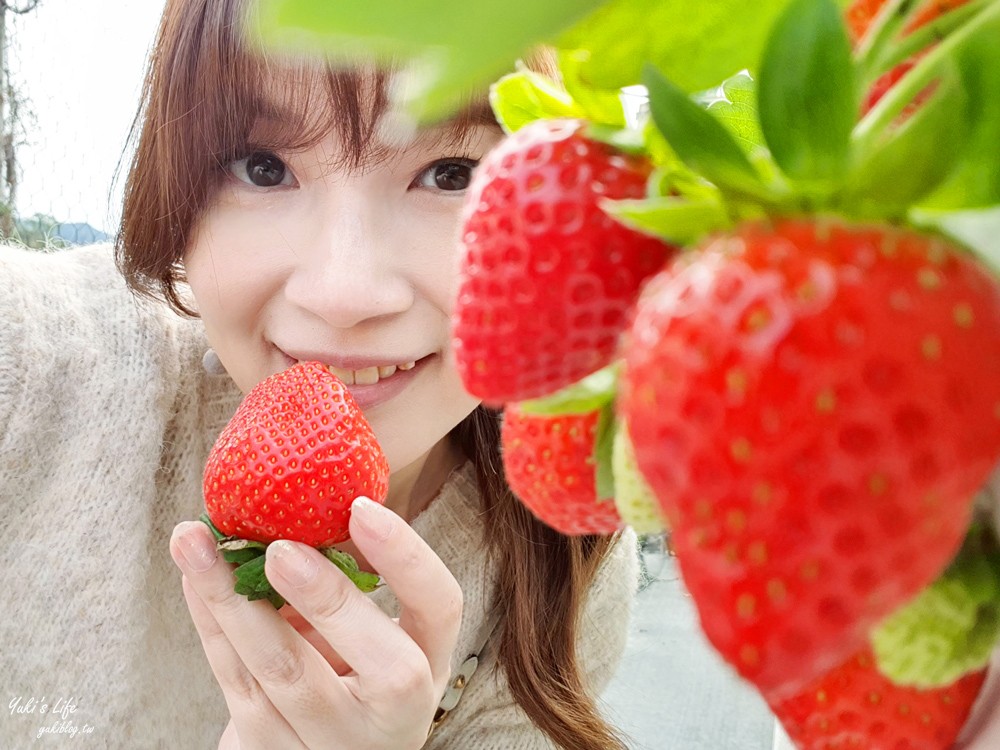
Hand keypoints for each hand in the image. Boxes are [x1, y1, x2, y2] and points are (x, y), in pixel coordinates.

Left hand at [169, 497, 462, 749]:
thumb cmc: (349, 674)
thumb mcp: (376, 636)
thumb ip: (355, 582)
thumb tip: (313, 500)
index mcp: (426, 664)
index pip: (439, 607)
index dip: (407, 557)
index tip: (361, 507)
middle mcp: (392, 713)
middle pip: (372, 659)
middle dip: (324, 598)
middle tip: (279, 547)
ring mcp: (328, 738)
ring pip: (282, 670)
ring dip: (234, 599)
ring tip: (196, 542)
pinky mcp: (265, 745)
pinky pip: (234, 676)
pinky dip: (211, 619)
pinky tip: (194, 574)